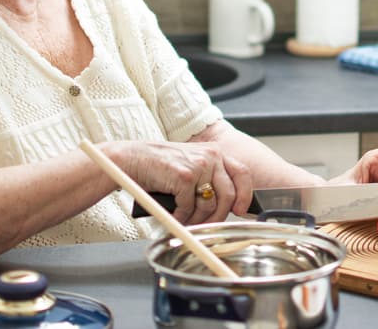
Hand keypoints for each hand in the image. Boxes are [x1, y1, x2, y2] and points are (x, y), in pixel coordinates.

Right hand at [113, 139, 253, 224]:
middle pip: (228, 195)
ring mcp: (198, 166)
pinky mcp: (184, 177)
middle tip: (206, 225)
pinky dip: (181, 217)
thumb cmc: (160, 166)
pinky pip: (189, 208)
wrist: (133, 159)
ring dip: (197, 219)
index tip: (240, 210)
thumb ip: (210, 178)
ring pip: (209, 205)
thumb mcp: (191, 164)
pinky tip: (173, 215)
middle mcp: (210, 157)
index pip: (242, 174)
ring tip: (185, 220)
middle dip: (218, 216)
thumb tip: (227, 205)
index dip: (245, 195)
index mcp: (215, 152)